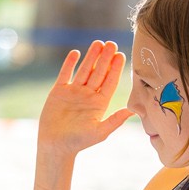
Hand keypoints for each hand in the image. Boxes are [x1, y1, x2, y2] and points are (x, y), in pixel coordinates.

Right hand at [37, 41, 135, 163]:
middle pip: (98, 72)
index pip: (110, 82)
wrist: (55, 146)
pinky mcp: (59, 92)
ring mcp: (73, 92)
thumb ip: (115, 120)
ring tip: (97, 43)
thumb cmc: (78, 142)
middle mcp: (88, 95)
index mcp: (99, 103)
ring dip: (91, 57)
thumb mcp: (100, 132)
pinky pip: (65, 74)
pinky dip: (69, 64)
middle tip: (111, 43)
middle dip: (105, 58)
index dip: (115, 69)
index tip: (120, 55)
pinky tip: (75, 53)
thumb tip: (133, 111)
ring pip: (84, 70)